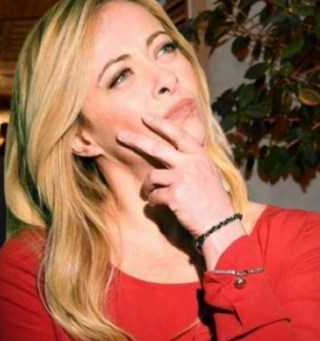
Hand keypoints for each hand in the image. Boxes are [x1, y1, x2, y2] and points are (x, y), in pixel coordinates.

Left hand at [116, 115, 235, 237]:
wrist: (219, 223)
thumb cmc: (212, 199)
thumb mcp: (208, 172)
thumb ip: (192, 160)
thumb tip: (175, 151)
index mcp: (199, 156)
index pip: (177, 134)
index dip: (160, 124)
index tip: (145, 117)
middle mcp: (190, 163)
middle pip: (156, 147)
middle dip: (135, 140)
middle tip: (120, 135)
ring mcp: (182, 178)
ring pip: (151, 176)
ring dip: (147, 187)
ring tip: (151, 194)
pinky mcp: (174, 195)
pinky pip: (154, 195)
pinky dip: (153, 201)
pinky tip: (160, 205)